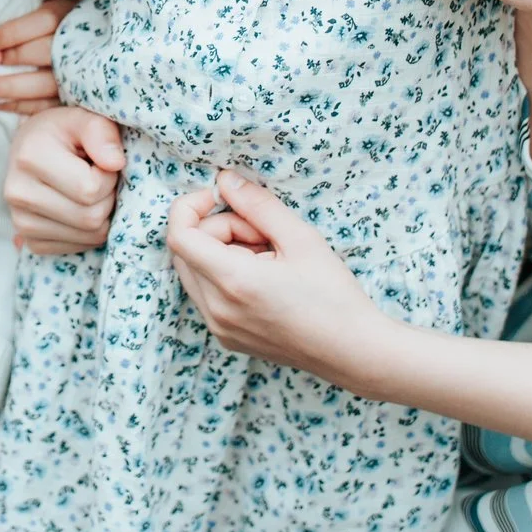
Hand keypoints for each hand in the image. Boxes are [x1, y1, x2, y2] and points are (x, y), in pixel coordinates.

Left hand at [0, 0, 72, 113]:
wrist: (80, 45)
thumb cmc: (50, 19)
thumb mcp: (45, 0)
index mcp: (70, 15)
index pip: (45, 21)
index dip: (13, 31)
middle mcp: (78, 45)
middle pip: (45, 52)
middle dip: (12, 58)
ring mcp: (77, 75)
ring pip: (45, 84)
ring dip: (11, 87)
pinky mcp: (71, 100)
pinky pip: (44, 107)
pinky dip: (17, 107)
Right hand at [2, 105, 123, 253]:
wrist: (33, 149)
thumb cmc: (63, 132)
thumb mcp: (84, 119)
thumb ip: (102, 133)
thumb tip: (116, 162)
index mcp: (29, 157)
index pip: (89, 189)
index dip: (108, 176)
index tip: (100, 162)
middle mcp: (18, 193)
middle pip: (91, 218)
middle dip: (107, 198)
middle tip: (97, 178)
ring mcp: (21, 222)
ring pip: (89, 236)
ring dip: (101, 215)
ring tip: (86, 190)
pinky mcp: (31, 241)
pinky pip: (79, 247)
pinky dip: (89, 231)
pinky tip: (78, 207)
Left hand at [166, 172, 393, 385]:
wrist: (353, 351)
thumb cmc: (334, 295)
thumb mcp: (301, 238)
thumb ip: (257, 204)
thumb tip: (225, 180)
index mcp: (233, 282)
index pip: (179, 235)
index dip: (191, 206)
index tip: (220, 197)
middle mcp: (217, 309)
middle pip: (185, 250)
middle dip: (216, 229)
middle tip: (261, 233)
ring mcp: (219, 328)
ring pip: (194, 271)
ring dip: (221, 253)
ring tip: (267, 257)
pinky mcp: (227, 338)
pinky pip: (207, 294)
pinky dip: (225, 276)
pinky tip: (265, 279)